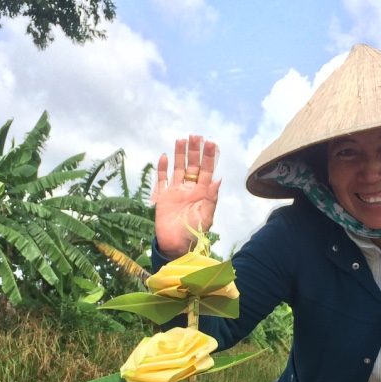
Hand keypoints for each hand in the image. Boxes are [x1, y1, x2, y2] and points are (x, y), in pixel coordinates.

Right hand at [154, 135, 220, 257]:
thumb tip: (218, 179)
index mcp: (202, 193)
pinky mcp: (163, 197)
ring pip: (178, 168)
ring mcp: (176, 191)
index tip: (211, 143)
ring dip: (180, 155)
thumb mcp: (206, 216)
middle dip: (194, 151)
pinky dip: (162, 168)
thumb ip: (211, 198)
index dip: (209, 157)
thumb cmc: (193, 233)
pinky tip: (164, 157)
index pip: (207, 170)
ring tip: (181, 140)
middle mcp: (190, 189)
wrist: (175, 246)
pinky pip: (162, 180)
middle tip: (195, 136)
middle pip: (193, 166)